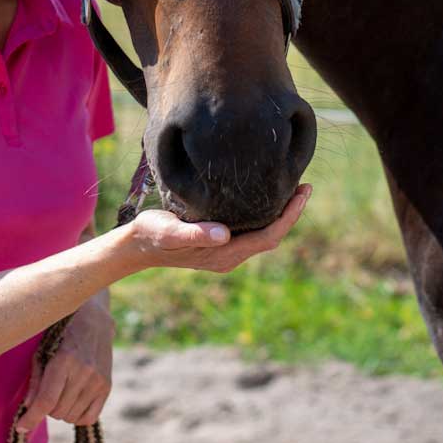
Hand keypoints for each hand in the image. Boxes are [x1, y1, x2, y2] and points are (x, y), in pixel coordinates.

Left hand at [16, 294, 113, 433]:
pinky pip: (88, 418)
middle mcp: (84, 371)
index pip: (47, 400)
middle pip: (57, 411)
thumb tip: (28, 406)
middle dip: (47, 407)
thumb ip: (36, 378)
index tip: (21, 426)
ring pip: (70, 417)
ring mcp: (98, 380)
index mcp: (64, 359)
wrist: (95, 320)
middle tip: (48, 390)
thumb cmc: (62, 332)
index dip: (32, 417)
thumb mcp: (43, 348)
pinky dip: (76, 416)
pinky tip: (73, 401)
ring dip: (61, 410)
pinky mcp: (107, 386)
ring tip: (61, 391)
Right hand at [127, 183, 311, 273]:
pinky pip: (252, 231)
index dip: (289, 217)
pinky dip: (265, 214)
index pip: (268, 236)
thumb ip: (197, 234)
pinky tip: (264, 197)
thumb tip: (225, 234)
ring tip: (292, 188)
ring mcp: (226, 250)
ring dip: (280, 214)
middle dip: (290, 213)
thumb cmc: (153, 235)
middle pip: (271, 235)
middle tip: (305, 186)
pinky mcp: (219, 242)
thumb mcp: (171, 231)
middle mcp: (230, 255)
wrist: (138, 246)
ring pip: (263, 234)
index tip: (302, 194)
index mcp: (224, 254)